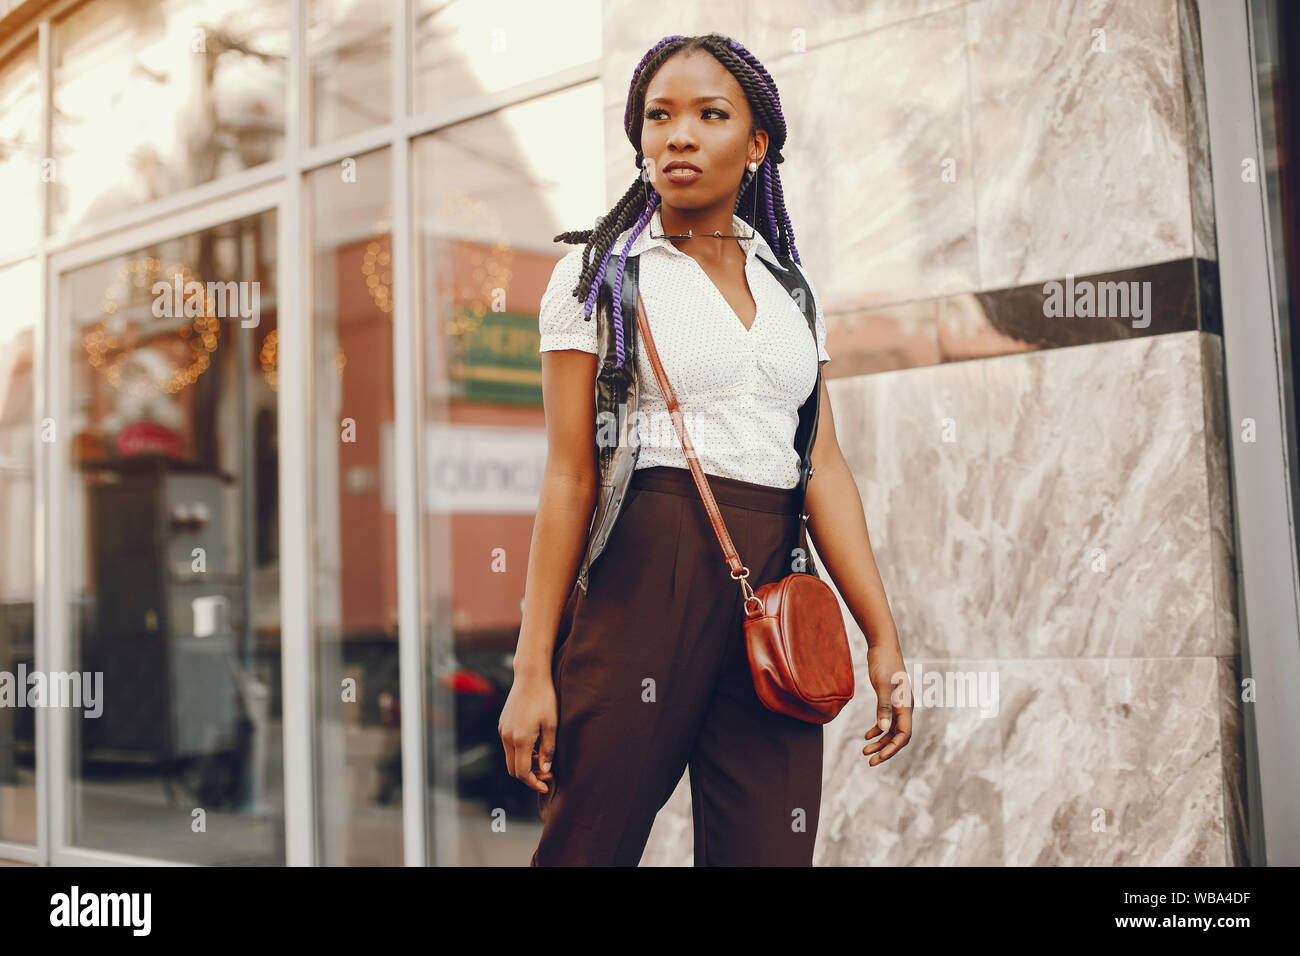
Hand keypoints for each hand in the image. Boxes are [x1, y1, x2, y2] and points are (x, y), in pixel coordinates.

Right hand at [498, 671, 557, 792]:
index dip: (534, 782)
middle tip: (547, 774)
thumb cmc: (545, 699)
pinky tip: (535, 745)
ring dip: (525, 763)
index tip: (547, 785)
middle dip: (529, 776)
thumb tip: (545, 770)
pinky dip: (520, 752)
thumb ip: (548, 750)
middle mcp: (507, 736)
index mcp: (520, 739)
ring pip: (510, 758)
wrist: (530, 676)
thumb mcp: (552, 725)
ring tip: (543, 758)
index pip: (522, 772)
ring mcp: (502, 730)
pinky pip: (508, 746)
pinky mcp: (502, 724)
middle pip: (513, 769)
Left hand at [863, 639, 911, 765]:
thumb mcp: (881, 685)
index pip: (903, 735)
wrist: (883, 644)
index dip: (891, 749)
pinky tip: (867, 735)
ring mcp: (898, 703)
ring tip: (865, 751)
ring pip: (891, 730)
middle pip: (898, 736)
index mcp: (906, 705)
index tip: (877, 757)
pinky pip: (887, 720)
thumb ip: (883, 707)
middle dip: (885, 749)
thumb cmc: (884, 662)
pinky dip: (878, 729)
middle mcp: (905, 707)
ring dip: (880, 741)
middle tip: (869, 760)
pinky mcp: (890, 699)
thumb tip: (882, 729)